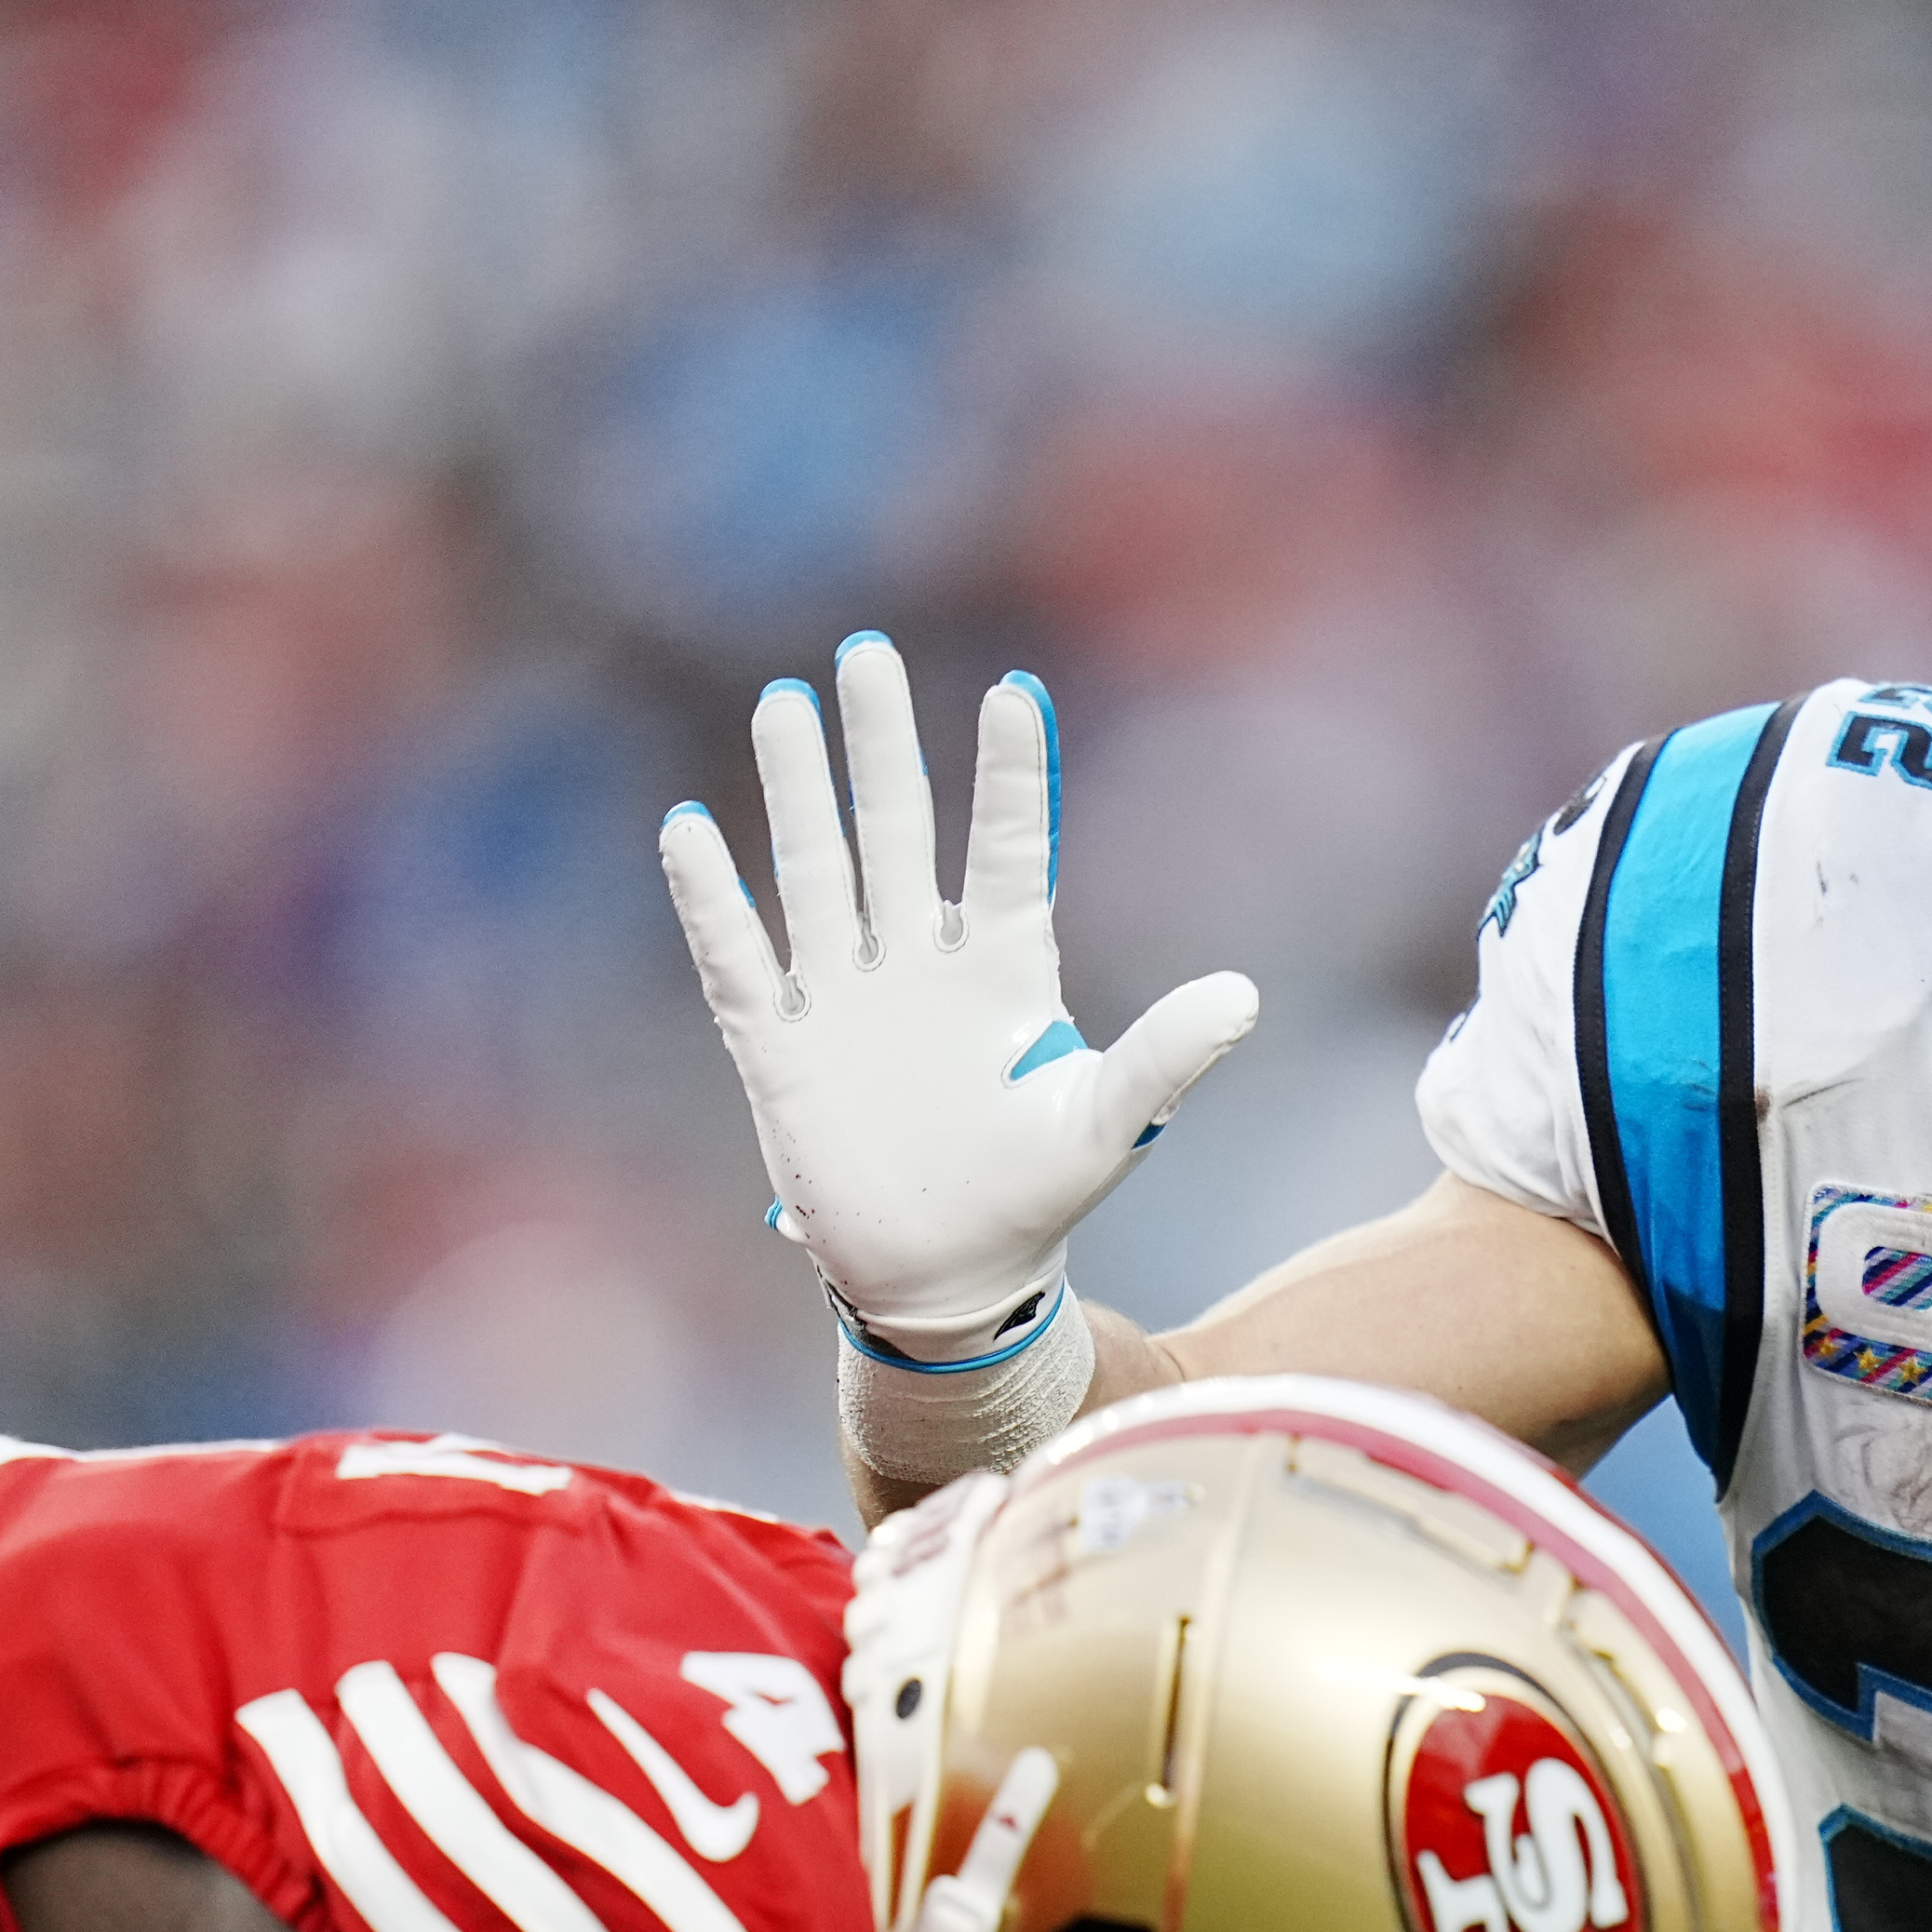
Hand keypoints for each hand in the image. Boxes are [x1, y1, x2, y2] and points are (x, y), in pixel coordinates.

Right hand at [658, 634, 1256, 1353]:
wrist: (946, 1280)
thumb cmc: (1032, 1198)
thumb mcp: (1105, 1124)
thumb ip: (1163, 1056)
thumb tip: (1244, 998)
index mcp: (1000, 969)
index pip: (1003, 849)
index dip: (1009, 776)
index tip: (1013, 694)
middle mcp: (917, 963)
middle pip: (893, 830)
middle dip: (880, 745)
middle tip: (866, 651)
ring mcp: (843, 998)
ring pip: (815, 872)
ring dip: (799, 792)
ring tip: (786, 703)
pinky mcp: (779, 1048)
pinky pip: (738, 959)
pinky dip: (712, 901)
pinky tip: (687, 831)